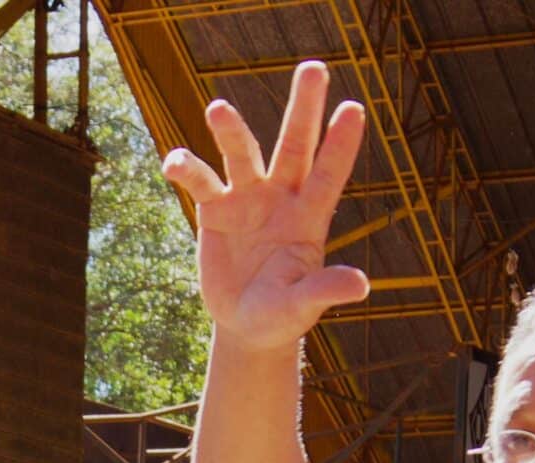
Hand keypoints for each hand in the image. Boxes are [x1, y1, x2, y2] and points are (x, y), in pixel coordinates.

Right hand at [159, 63, 370, 352]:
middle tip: (312, 68)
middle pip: (294, 146)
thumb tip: (360, 286)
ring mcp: (247, 199)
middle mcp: (281, 198)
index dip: (340, 145)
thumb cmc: (282, 314)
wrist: (246, 322)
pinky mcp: (215, 211)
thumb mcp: (302, 305)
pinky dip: (187, 170)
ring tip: (217, 109)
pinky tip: (173, 162)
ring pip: (242, 155)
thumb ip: (325, 289)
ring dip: (231, 131)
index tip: (353, 109)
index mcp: (309, 218)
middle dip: (303, 109)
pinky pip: (200, 183)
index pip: (328, 175)